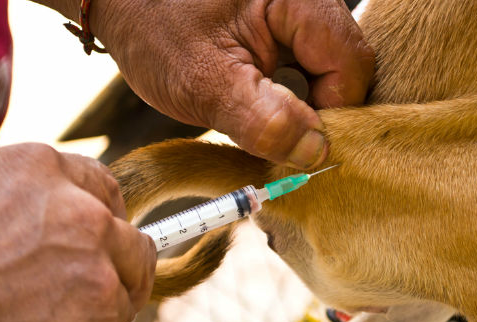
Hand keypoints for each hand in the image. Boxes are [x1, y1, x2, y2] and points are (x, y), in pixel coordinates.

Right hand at [0, 144, 155, 321]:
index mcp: (44, 170)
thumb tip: (88, 206)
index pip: (105, 188)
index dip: (102, 213)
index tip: (97, 231)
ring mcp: (95, 270)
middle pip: (135, 241)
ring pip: (127, 288)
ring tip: (50, 307)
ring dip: (102, 300)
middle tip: (83, 279)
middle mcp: (82, 214)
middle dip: (117, 261)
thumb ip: (35, 189)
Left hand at [90, 0, 374, 168]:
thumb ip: (263, 120)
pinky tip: (268, 105)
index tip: (302, 150)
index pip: (351, 63)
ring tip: (270, 122)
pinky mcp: (289, 21)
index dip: (334, 114)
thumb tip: (317, 152)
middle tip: (285, 142)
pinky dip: (296, 92)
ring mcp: (300, 7)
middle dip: (320, 111)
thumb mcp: (204, 82)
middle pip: (346, 65)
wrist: (125, 0)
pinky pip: (311, 62)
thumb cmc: (154, 27)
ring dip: (308, 104)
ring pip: (331, 67)